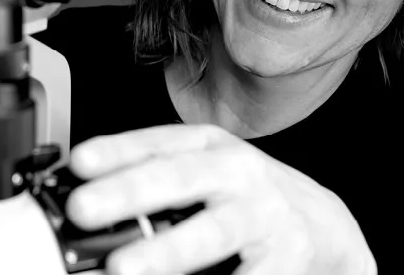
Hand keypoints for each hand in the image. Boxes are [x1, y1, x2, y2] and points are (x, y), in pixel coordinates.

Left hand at [65, 124, 375, 274]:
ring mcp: (263, 216)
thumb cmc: (248, 197)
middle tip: (83, 208)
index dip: (117, 150)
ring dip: (165, 252)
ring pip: (211, 232)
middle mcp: (237, 174)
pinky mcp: (285, 259)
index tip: (78, 162)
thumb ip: (153, 174)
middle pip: (180, 178)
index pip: (158, 142)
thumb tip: (83, 192)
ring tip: (121, 268)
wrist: (325, 226)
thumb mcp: (206, 170)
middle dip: (129, 192)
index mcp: (210, 147)